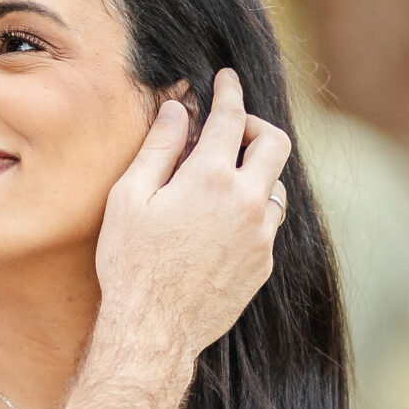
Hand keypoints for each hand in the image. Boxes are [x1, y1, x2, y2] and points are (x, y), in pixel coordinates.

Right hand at [91, 70, 289, 369]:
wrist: (155, 329)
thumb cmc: (131, 263)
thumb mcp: (130, 197)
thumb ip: (159, 147)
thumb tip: (177, 108)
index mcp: (210, 178)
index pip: (231, 117)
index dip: (229, 91)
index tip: (226, 79)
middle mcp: (246, 202)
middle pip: (275, 142)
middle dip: (255, 126)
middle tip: (230, 130)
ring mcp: (261, 236)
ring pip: (277, 185)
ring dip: (256, 171)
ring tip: (224, 179)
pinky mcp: (263, 263)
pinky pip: (268, 223)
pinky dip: (252, 209)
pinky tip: (221, 221)